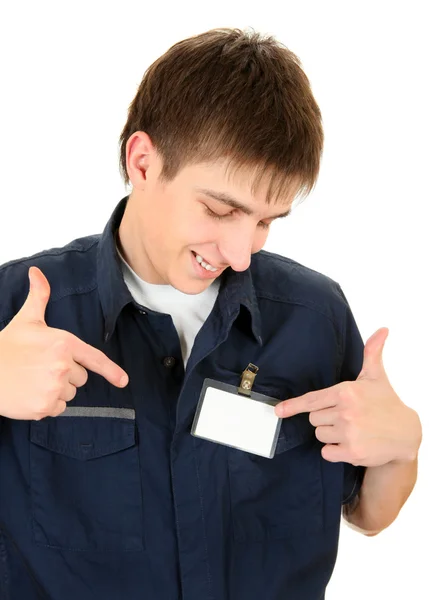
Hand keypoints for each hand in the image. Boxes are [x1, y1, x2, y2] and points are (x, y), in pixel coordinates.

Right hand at [0, 266, 128, 419]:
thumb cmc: (7, 346)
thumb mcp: (26, 320)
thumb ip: (39, 297)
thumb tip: (36, 272)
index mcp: (64, 344)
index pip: (94, 359)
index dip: (111, 371)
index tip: (123, 381)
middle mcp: (63, 366)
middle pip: (81, 378)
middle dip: (67, 375)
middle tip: (42, 367)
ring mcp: (54, 388)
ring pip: (69, 394)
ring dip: (57, 390)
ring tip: (34, 380)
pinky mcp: (45, 407)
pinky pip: (58, 409)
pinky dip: (47, 405)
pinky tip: (31, 394)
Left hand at [275, 328, 421, 466]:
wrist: (406, 434)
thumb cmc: (386, 403)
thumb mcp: (376, 377)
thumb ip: (372, 352)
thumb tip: (382, 330)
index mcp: (346, 392)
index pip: (312, 400)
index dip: (293, 405)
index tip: (279, 411)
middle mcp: (345, 412)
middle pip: (313, 419)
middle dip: (325, 418)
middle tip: (345, 416)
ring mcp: (348, 433)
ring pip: (319, 434)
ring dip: (331, 435)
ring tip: (351, 429)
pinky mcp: (352, 452)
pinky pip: (327, 452)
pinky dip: (335, 451)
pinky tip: (351, 444)